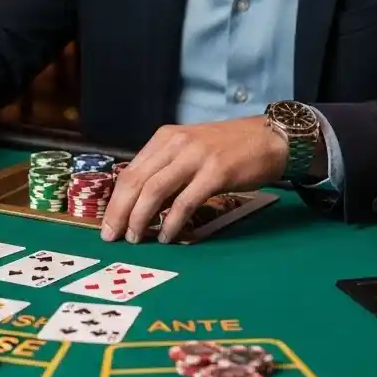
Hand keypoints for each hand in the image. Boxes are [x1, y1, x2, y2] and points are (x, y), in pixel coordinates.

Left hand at [100, 116, 286, 243]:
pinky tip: (166, 235)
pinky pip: (185, 202)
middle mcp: (176, 144)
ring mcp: (196, 157)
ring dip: (140, 218)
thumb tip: (140, 202)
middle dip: (119, 212)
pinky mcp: (216, 173)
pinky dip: (172, 222)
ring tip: (135, 238)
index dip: (115, 200)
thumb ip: (167, 168)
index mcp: (166, 138)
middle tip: (112, 237)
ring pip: (154, 191)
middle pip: (136, 182)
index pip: (130, 171)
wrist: (269, 138)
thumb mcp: (190, 149)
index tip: (106, 224)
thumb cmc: (229, 147)